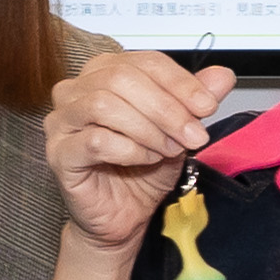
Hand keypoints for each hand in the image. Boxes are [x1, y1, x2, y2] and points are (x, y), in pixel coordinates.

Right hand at [42, 49, 236, 250]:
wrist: (125, 216)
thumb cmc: (142, 170)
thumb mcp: (179, 131)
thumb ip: (196, 101)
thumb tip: (221, 76)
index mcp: (103, 73)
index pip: (143, 62)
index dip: (179, 82)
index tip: (208, 106)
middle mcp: (75, 91)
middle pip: (121, 78)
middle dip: (166, 107)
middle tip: (194, 135)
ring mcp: (61, 122)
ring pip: (104, 105)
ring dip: (148, 129)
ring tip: (169, 149)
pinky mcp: (58, 154)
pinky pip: (94, 141)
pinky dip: (130, 149)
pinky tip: (146, 160)